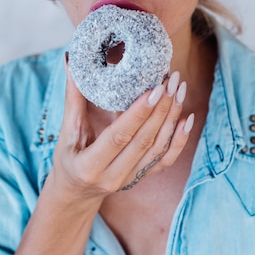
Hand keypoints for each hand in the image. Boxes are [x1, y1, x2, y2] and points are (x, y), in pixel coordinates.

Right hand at [51, 54, 193, 201]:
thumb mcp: (66, 132)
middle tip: (171, 80)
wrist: (76, 193)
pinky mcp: (143, 177)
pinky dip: (179, 140)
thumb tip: (70, 62)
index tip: (154, 89)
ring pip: (158, 148)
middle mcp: (114, 176)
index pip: (119, 137)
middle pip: (144, 140)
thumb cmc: (68, 159)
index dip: (138, 113)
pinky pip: (165, 160)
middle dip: (161, 108)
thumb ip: (73, 98)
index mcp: (90, 166)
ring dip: (171, 118)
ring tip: (179, 90)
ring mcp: (131, 179)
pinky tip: (187, 119)